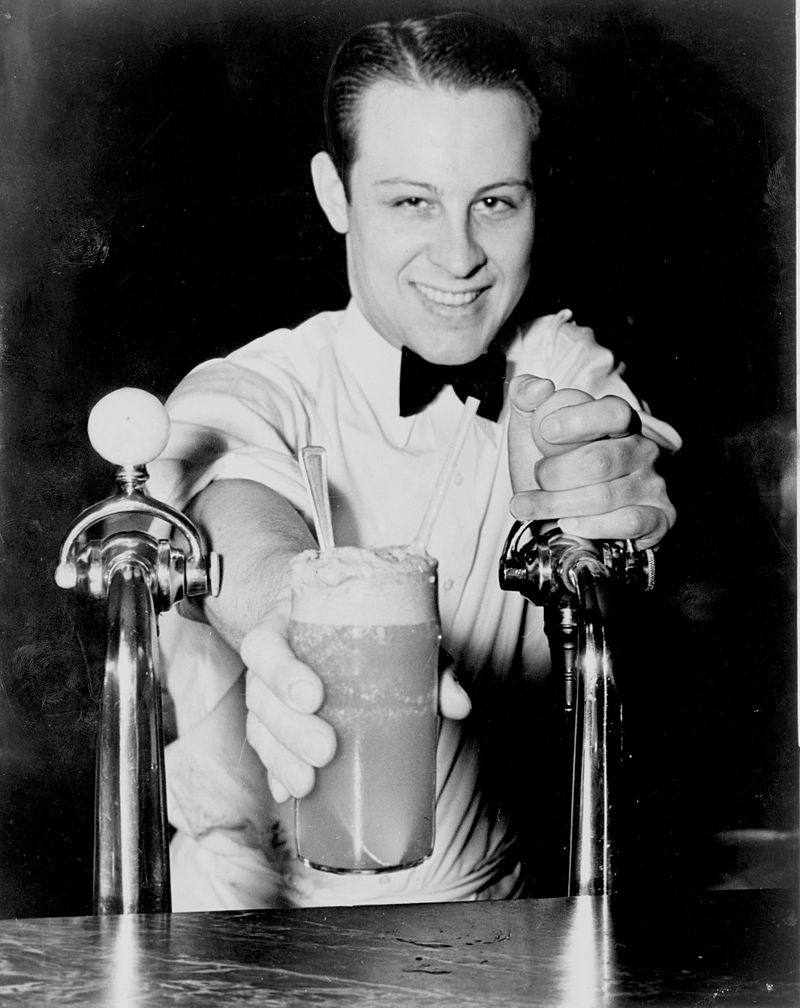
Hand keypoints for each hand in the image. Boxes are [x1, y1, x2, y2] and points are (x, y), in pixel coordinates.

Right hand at [240, 599, 470, 803]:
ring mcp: (268, 694)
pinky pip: (265, 751)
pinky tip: (289, 794)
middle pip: (260, 696)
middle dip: (290, 729)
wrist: (344, 619)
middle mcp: (271, 659)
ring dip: (280, 759)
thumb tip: (459, 704)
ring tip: (307, 783)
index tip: (314, 697)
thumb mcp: (396, 631)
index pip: (264, 646)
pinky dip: (276, 773)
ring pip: (259, 728)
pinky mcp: (274, 723)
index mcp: (288, 624)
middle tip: (325, 749)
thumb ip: (428, 662)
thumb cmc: (366, 624)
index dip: (280, 672)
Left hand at [507, 374, 675, 549]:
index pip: (614, 413)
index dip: (579, 421)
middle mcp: (643, 450)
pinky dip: (590, 525)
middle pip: (599, 461)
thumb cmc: (550, 468)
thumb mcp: (530, 428)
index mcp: (620, 422)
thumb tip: (541, 387)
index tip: (546, 430)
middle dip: (554, 474)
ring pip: (604, 496)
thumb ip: (525, 396)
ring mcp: (654, 484)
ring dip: (556, 504)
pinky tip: (567, 524)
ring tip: (528, 506)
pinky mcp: (659, 518)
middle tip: (535, 478)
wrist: (559, 518)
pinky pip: (627, 522)